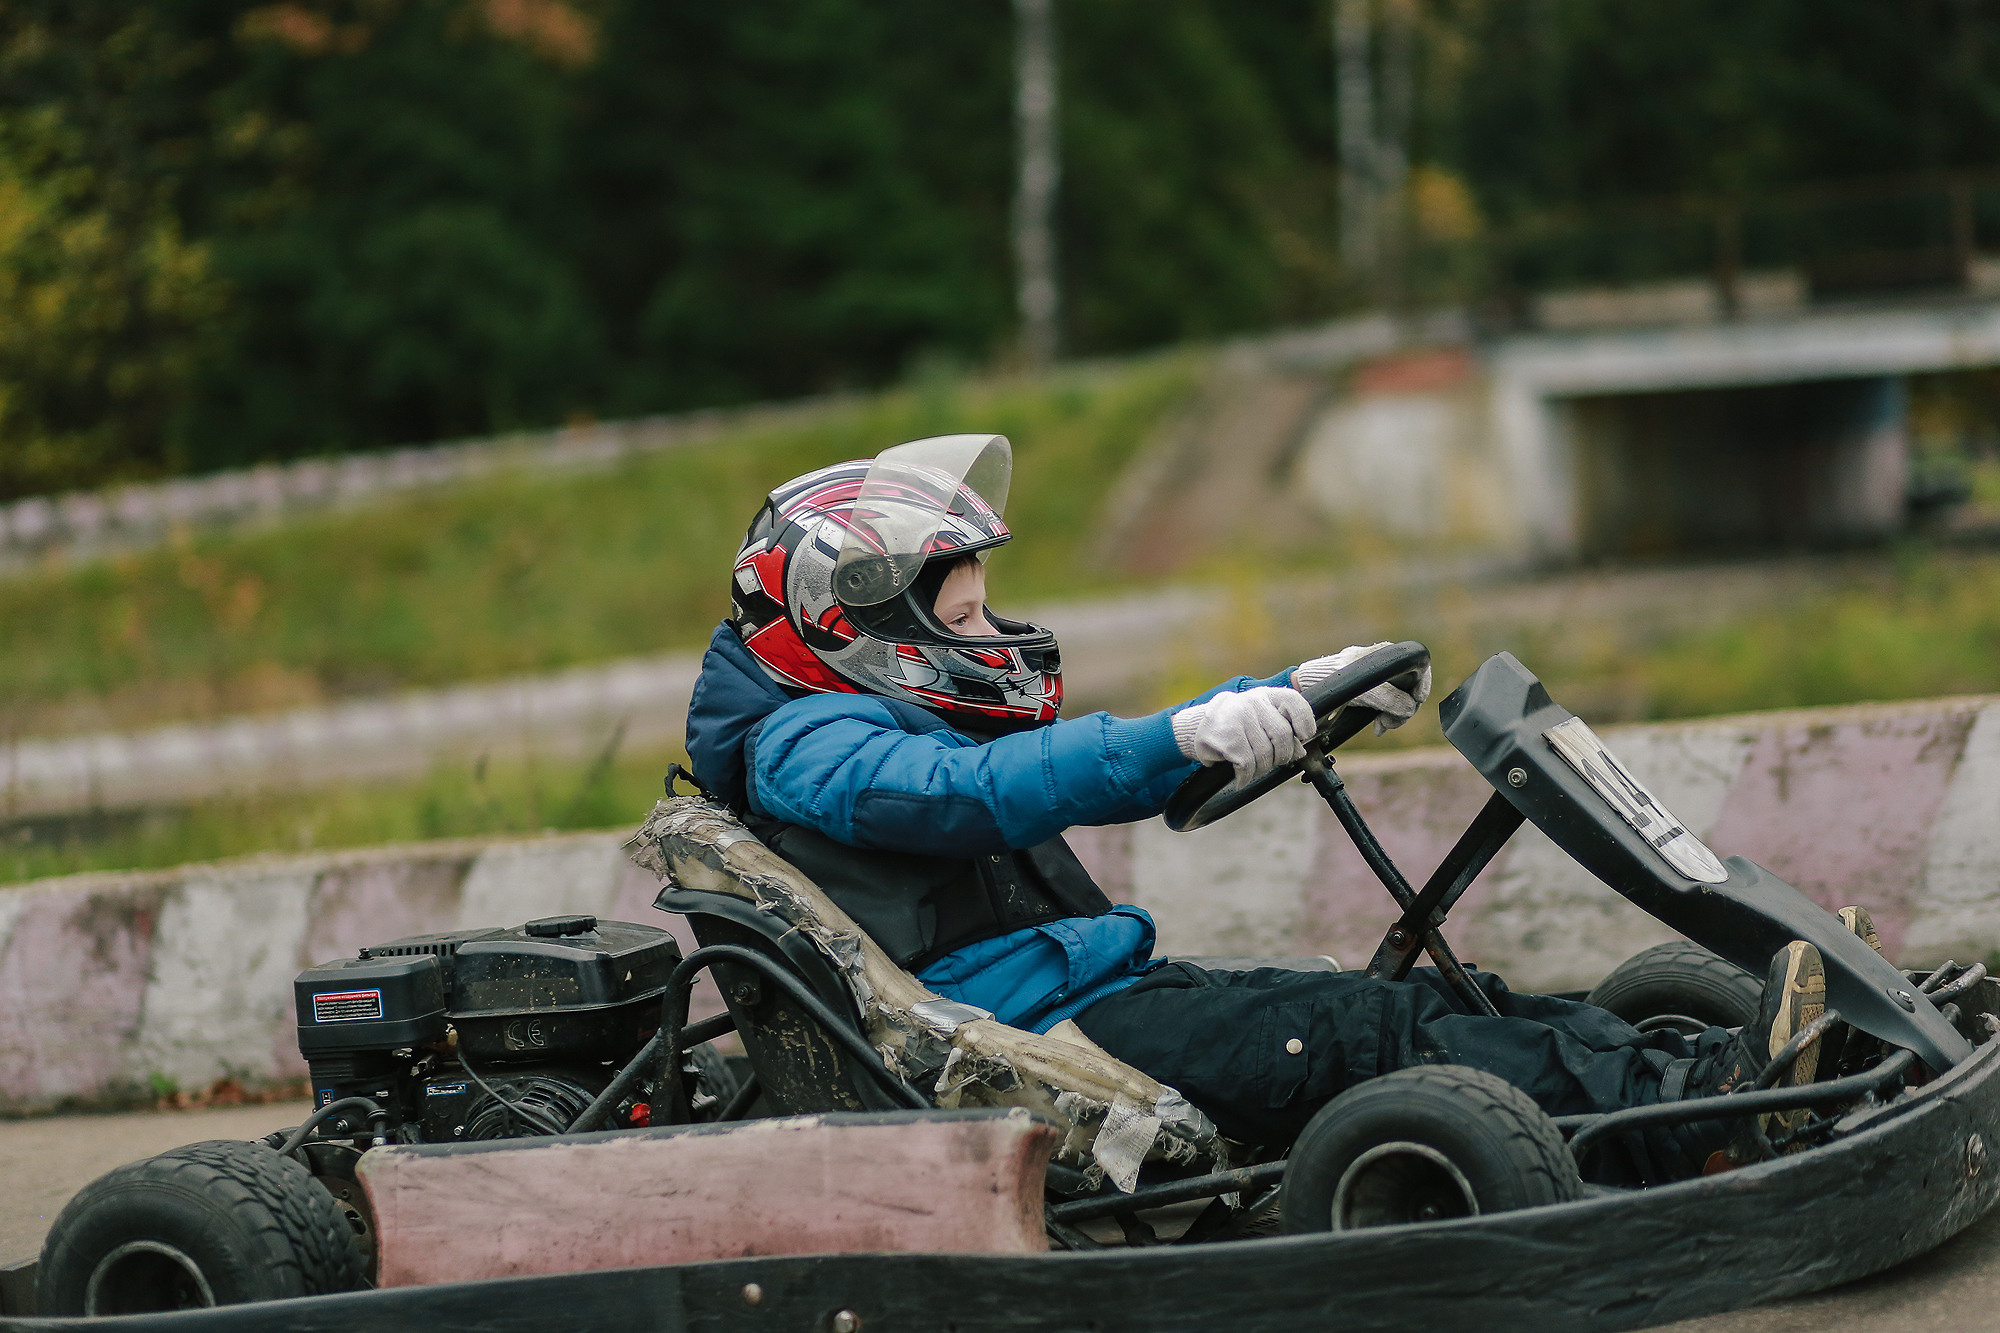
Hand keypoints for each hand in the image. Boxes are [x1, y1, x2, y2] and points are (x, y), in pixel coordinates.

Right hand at [1172, 686, 1316, 788]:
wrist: (1199, 726)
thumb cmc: (1238, 724)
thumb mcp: (1261, 719)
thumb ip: (1283, 730)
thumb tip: (1300, 751)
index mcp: (1266, 695)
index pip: (1293, 701)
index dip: (1304, 721)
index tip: (1302, 736)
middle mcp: (1252, 702)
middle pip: (1282, 735)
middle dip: (1281, 756)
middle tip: (1273, 761)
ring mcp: (1238, 717)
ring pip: (1265, 754)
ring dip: (1261, 769)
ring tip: (1252, 768)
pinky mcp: (1226, 737)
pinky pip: (1247, 764)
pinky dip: (1246, 776)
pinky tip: (1241, 776)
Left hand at [1292, 642, 1432, 734]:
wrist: (1306, 690)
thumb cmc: (1329, 684)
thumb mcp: (1364, 692)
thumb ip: (1390, 699)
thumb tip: (1410, 708)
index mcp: (1381, 654)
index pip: (1415, 664)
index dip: (1423, 683)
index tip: (1417, 700)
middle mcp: (1381, 665)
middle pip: (1410, 686)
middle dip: (1405, 708)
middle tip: (1389, 723)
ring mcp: (1377, 679)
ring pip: (1402, 699)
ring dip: (1395, 716)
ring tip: (1381, 726)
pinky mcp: (1372, 694)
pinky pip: (1390, 707)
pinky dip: (1388, 718)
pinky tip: (1378, 726)